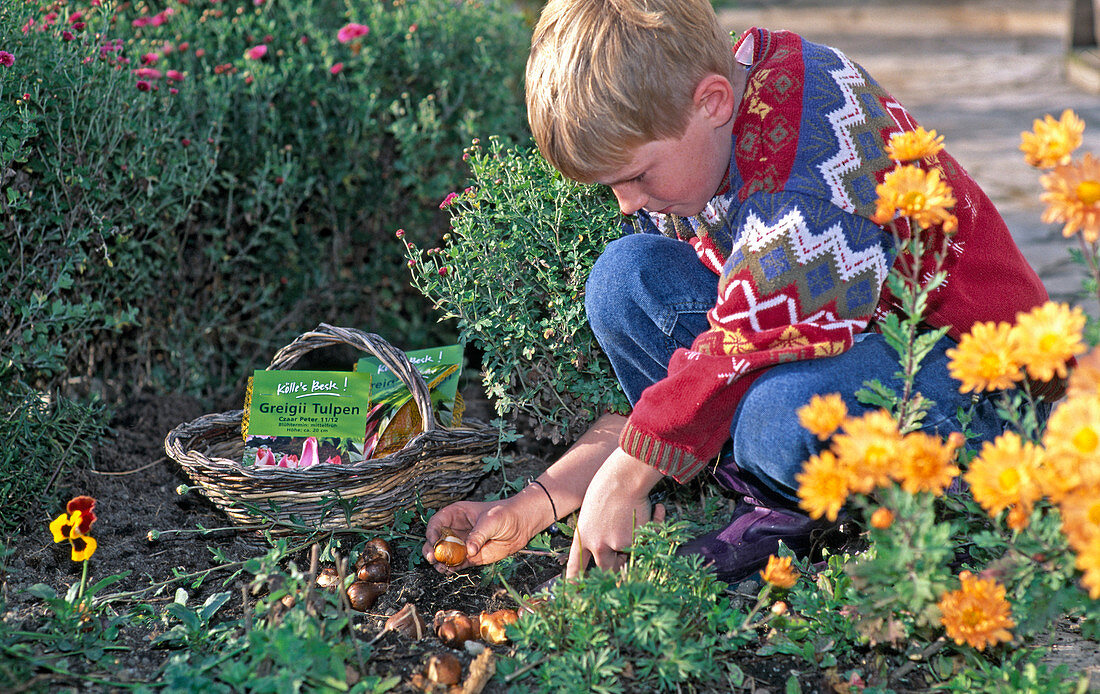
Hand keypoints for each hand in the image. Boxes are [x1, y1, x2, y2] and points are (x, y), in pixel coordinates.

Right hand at [422, 497, 541, 571]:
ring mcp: (462, 544)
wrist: (522, 524)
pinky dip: (451, 568)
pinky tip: (449, 571)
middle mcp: (456, 529)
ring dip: (440, 562)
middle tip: (431, 558)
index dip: (432, 531)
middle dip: (431, 549)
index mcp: (457, 514)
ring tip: (441, 567)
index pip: (437, 522)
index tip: (433, 541)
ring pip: (444, 554)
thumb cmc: (505, 514)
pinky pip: (456, 564)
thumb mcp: (491, 520)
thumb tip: (469, 550)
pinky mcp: (471, 557)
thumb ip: (479, 535)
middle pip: (437, 540)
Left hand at [564, 449, 665, 577]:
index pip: (575, 566)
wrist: (624, 476)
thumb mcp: (593, 510)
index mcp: (582, 536)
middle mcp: (597, 545)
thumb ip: (597, 530)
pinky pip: (647, 542)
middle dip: (618, 563)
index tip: (574, 594)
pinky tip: (656, 509)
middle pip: (606, 568)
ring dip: (633, 548)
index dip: (575, 582)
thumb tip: (613, 549)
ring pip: (627, 557)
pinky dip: (654, 525)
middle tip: (626, 550)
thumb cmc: (608, 485)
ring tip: (638, 520)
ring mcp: (617, 545)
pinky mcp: (637, 541)